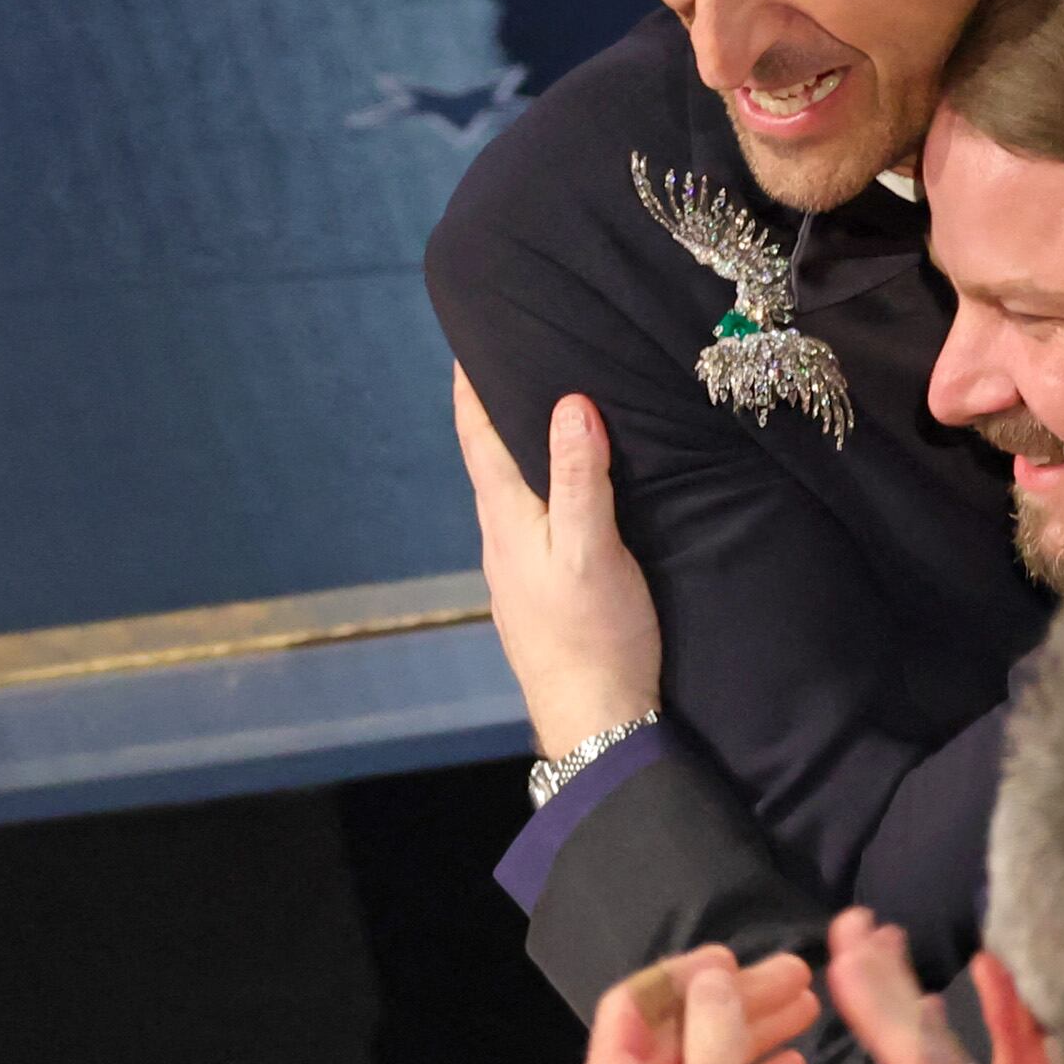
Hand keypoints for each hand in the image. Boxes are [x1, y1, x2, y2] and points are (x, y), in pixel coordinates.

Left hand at [453, 368, 664, 756]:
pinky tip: (566, 497)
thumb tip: (570, 405)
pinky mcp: (539, 596)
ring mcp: (516, 572)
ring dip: (520, 454)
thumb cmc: (596, 637)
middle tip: (511, 364)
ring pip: (512, 495)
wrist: (594, 721)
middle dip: (497, 412)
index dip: (471, 387)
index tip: (468, 343)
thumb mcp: (593, 550)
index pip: (478, 437)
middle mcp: (501, 541)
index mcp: (507, 520)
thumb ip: (582, 479)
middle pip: (491, 461)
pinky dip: (543, 493)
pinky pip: (533, 526)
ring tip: (541, 419)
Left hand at [572, 949, 788, 1063]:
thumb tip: (713, 978)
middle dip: (732, 1000)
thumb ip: (714, 1045)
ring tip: (808, 1006)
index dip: (683, 975)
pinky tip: (795, 1063)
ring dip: (751, 1033)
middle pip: (676, 1032)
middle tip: (797, 976)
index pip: (633, 1008)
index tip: (737, 959)